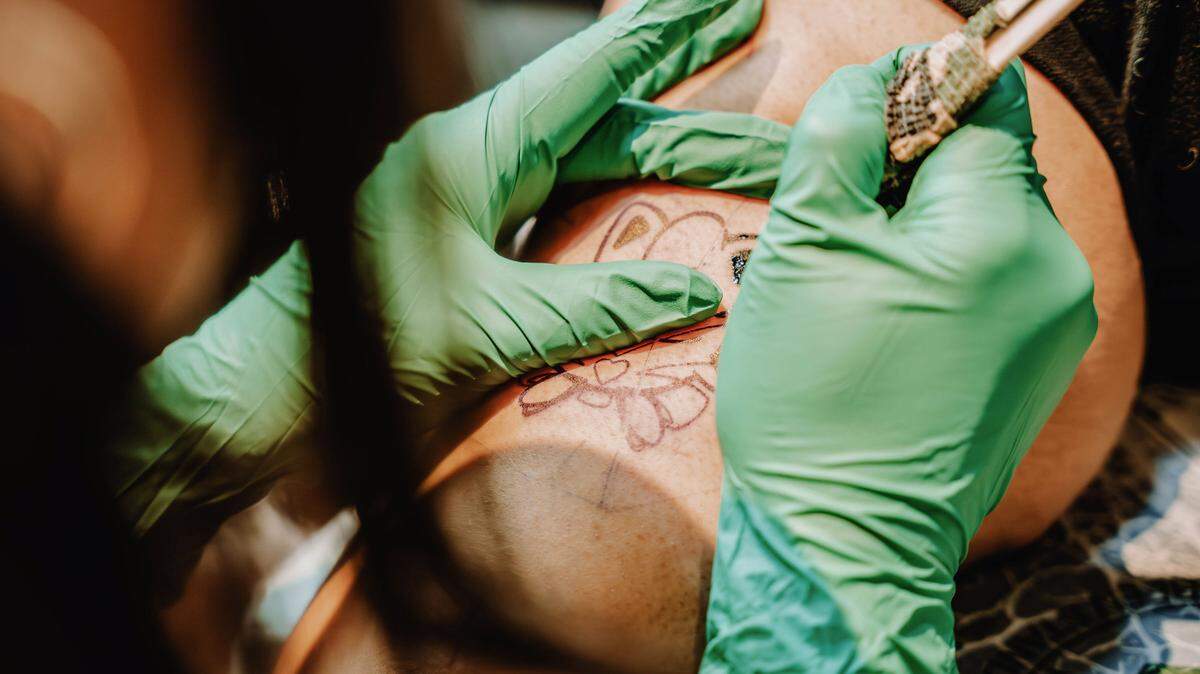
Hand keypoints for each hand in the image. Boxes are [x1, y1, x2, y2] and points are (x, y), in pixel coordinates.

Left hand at [110, 0, 789, 536]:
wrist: (279, 387)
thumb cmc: (365, 350)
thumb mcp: (493, 330)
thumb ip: (599, 308)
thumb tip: (702, 295)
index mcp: (472, 149)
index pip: (587, 76)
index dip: (661, 32)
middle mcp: (477, 157)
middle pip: (604, 112)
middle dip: (687, 77)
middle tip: (755, 27)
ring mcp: (476, 195)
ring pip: (590, 156)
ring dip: (663, 142)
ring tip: (738, 133)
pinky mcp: (475, 236)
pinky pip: (566, 201)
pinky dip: (622, 193)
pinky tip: (659, 196)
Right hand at [702, 52, 1095, 671]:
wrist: (842, 538)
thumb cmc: (811, 400)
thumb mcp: (802, 244)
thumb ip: (842, 133)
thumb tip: (879, 77)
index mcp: (1001, 232)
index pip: (979, 101)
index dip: (911, 99)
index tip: (854, 137)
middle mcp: (1055, 271)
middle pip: (987, 160)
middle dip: (909, 172)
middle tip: (837, 232)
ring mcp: (1057, 324)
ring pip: (986, 220)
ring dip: (920, 226)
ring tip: (854, 289)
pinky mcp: (1040, 362)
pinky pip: (994, 278)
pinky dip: (941, 275)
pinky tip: (885, 325)